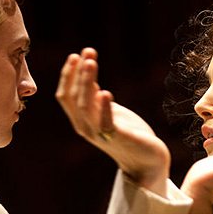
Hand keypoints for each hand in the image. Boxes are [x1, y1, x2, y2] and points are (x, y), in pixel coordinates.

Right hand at [55, 48, 169, 194]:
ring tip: (91, 63)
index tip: (76, 55)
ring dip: (87, 83)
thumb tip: (86, 72)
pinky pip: (106, 123)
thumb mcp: (108, 110)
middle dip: (79, 73)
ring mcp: (100, 134)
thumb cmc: (127, 134)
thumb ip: (94, 96)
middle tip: (87, 53)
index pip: (65, 96)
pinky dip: (105, 108)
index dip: (68, 75)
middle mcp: (85, 128)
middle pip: (74, 98)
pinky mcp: (118, 138)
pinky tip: (106, 93)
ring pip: (85, 107)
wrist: (147, 160)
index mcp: (81, 120)